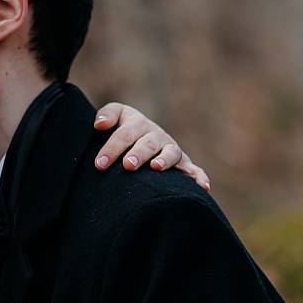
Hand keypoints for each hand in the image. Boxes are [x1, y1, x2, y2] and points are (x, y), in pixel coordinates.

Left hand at [93, 102, 210, 190]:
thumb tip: (99, 125)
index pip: (124, 135)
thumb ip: (107, 115)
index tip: (99, 164)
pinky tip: (203, 187)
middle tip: (128, 165)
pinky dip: (199, 177)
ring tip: (156, 167)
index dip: (112, 148)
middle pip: (148, 143)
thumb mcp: (117, 116)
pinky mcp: (184, 164)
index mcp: (137, 124)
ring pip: (171, 153)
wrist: (140, 138)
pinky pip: (194, 170)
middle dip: (138, 154)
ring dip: (164, 160)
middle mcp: (156, 136)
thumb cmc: (123, 131)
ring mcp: (170, 149)